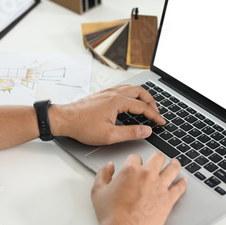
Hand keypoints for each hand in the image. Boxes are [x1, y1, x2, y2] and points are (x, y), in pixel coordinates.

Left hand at [49, 85, 165, 145]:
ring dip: (142, 97)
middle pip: (140, 92)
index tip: (161, 122)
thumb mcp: (109, 135)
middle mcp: (114, 93)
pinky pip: (123, 89)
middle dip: (151, 102)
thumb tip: (146, 131)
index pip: (143, 107)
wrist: (64, 119)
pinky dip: (132, 94)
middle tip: (156, 113)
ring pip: (131, 88)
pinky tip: (131, 102)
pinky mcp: (102, 94)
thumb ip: (131, 133)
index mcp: (117, 101)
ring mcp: (107, 92)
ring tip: (147, 107)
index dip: (155, 115)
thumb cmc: (82, 127)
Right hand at [91, 153, 186, 224]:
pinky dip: (182, 183)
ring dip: (174, 165)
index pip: (136, 157)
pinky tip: (183, 181)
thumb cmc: (110, 214)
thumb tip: (109, 166)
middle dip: (157, 158)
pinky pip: (180, 188)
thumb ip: (103, 174)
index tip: (136, 165)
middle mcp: (147, 175)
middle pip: (158, 157)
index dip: (135, 161)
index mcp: (130, 170)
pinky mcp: (168, 199)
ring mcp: (160, 186)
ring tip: (174, 164)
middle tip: (157, 161)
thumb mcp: (98, 191)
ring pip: (173, 168)